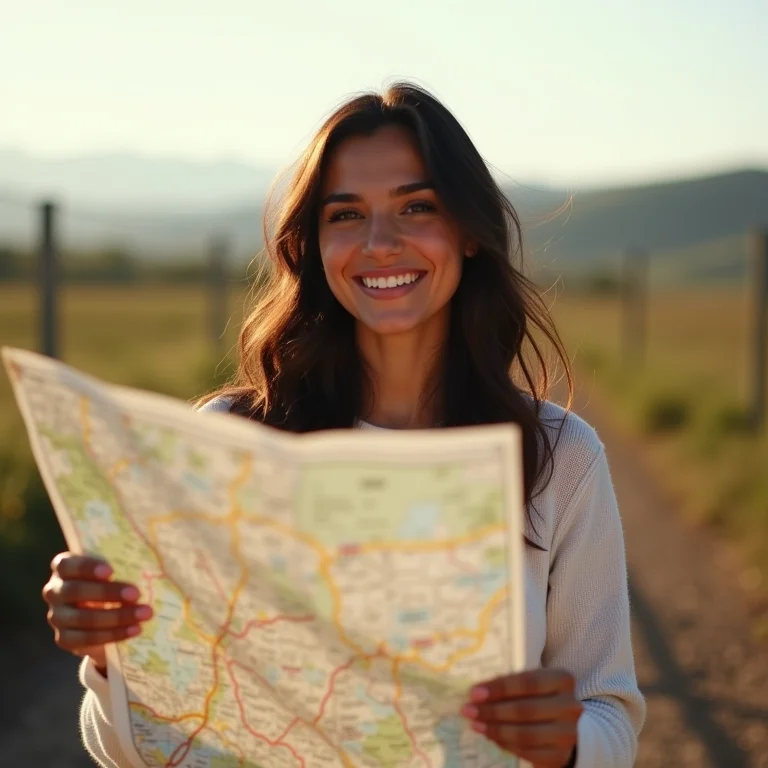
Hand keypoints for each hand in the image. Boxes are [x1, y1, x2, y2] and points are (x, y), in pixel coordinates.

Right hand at [42, 552, 152, 674]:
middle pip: (75, 591)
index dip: (86, 567)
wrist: (101, 616)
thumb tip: (148, 562)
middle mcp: (55, 591)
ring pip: (83, 618)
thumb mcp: (114, 571)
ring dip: (117, 617)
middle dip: (108, 593)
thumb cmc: (111, 581)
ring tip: (145, 614)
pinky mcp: (63, 638)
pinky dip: (114, 635)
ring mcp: (56, 616)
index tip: (111, 571)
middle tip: (136, 594)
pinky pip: (87, 639)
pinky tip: (135, 629)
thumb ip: (121, 564)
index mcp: (63, 568)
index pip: (66, 565)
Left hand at [461, 669, 581, 767]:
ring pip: (525, 734)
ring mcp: (568, 734)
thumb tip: (477, 692)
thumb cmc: (539, 696)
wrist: (562, 724)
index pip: (528, 682)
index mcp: (562, 679)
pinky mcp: (560, 756)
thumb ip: (510, 684)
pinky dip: (506, 744)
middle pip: (525, 709)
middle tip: (469, 710)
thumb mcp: (530, 684)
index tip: (475, 692)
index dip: (500, 688)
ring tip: (476, 725)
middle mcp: (570, 706)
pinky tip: (491, 736)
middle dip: (492, 710)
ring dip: (495, 730)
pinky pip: (528, 752)